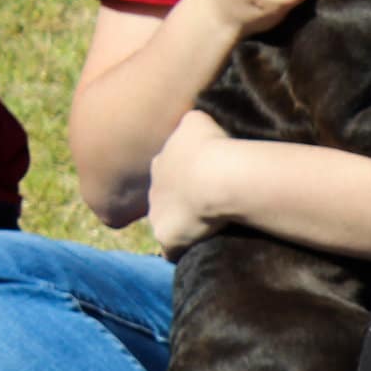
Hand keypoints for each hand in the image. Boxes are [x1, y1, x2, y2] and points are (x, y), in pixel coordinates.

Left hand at [148, 110, 230, 254]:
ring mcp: (158, 214)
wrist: (216, 176)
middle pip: (166, 198)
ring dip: (183, 227)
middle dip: (182, 202)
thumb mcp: (198, 119)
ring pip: (168, 223)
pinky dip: (185, 250)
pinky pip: (173, 250)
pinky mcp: (166, 237)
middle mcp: (154, 187)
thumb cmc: (213, 144)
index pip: (171, 170)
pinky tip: (202, 249)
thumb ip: (190, 124)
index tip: (209, 181)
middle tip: (210, 206)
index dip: (189, 177)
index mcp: (161, 161)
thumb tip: (195, 125)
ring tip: (209, 231)